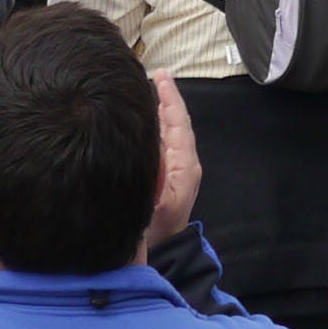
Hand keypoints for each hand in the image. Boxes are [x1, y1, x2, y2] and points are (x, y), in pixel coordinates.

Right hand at [143, 71, 202, 249]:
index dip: (169, 98)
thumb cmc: (155, 232)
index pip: (178, 123)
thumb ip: (154, 172)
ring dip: (160, 109)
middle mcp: (183, 162)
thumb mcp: (155, 202)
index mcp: (184, 166)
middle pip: (175, 122)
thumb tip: (149, 137)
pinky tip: (142, 116)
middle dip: (166, 98)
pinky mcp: (167, 174)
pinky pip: (162, 142)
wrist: (160, 255)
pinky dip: (155, 125)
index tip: (160, 75)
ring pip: (169, 131)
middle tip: (154, 73)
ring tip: (149, 86)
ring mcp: (176, 168)